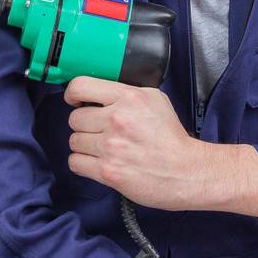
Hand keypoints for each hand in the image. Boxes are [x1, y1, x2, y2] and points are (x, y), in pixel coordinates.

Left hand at [65, 76, 210, 208]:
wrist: (184, 171)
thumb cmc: (171, 137)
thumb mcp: (156, 100)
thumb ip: (127, 93)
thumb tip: (99, 93)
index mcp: (129, 97)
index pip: (80, 87)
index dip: (72, 94)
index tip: (76, 101)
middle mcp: (117, 119)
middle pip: (74, 118)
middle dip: (86, 125)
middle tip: (101, 131)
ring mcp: (110, 147)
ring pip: (74, 141)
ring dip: (85, 145)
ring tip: (104, 148)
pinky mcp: (107, 171)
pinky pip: (75, 162)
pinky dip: (84, 163)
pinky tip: (99, 162)